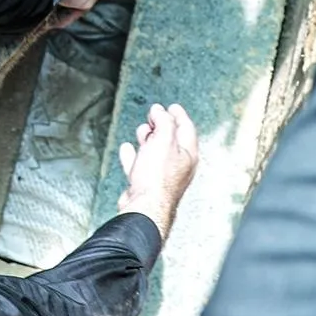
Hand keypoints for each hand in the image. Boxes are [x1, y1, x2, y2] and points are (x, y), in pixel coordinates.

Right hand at [115, 103, 199, 239]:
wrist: (143, 208)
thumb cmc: (157, 178)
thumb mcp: (164, 140)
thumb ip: (164, 122)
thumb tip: (160, 111)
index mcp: (187, 154)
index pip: (186, 128)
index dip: (178, 115)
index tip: (172, 107)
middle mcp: (177, 166)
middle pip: (171, 139)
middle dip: (162, 125)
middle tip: (154, 115)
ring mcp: (162, 177)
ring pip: (155, 152)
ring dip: (148, 139)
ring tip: (142, 130)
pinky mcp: (146, 185)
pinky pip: (140, 165)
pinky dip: (134, 155)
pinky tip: (128, 149)